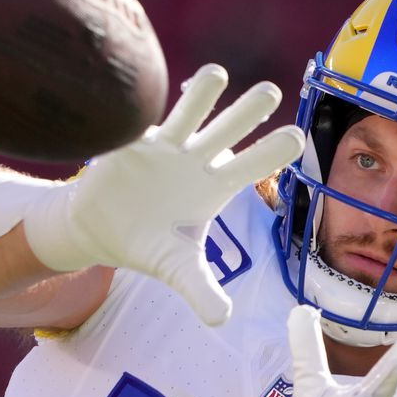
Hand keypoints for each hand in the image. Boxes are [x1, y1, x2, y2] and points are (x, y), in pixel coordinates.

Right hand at [23, 64, 303, 324]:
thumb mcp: (177, 269)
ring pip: (187, 114)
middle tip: (271, 91)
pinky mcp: (130, 144)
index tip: (296, 137)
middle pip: (228, 130)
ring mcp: (165, 147)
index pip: (252, 165)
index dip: (271, 152)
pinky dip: (146, 110)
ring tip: (215, 75)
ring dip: (200, 96)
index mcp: (216, 185)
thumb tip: (222, 321)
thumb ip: (200, 290)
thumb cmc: (149, 244)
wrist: (100, 230)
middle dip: (247, 112)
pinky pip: (140, 121)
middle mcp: (197, 159)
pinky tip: (152, 89)